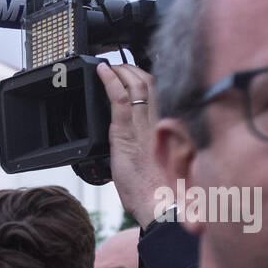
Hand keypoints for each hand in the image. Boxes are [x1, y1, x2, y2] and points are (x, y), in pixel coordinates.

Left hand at [97, 62, 166, 223]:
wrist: (160, 204)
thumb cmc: (157, 192)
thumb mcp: (159, 166)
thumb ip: (155, 149)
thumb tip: (148, 145)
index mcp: (165, 127)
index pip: (158, 93)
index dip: (145, 78)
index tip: (134, 71)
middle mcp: (157, 122)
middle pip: (149, 83)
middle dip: (132, 69)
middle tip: (118, 63)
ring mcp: (143, 126)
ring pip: (136, 85)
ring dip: (120, 70)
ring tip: (109, 64)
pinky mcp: (127, 133)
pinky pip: (121, 99)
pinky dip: (110, 81)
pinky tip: (102, 71)